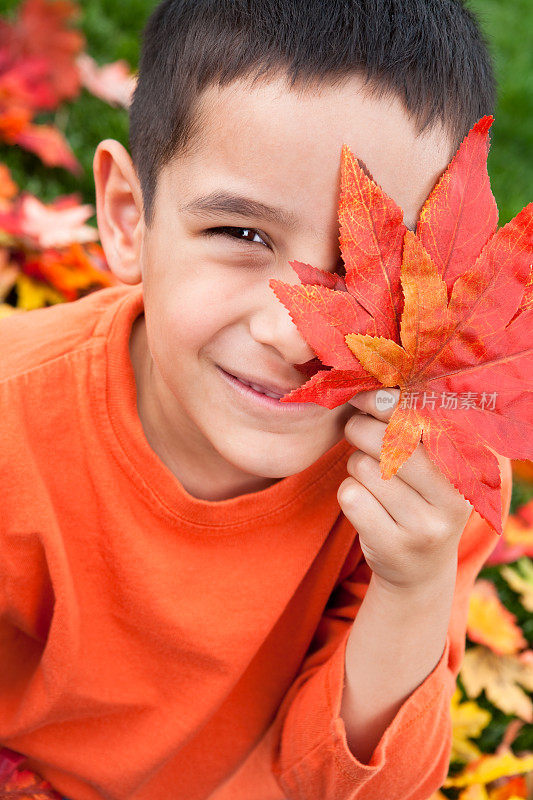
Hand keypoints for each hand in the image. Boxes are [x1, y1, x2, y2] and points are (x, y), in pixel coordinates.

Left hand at [338, 388, 472, 590]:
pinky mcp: (394, 545)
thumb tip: (373, 388)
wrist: (420, 569)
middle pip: (388, 441)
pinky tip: (364, 502)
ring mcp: (425, 526)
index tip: (366, 396)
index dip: (387, 402)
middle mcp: (452, 498)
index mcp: (466, 468)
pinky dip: (348, 492)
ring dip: (356, 466)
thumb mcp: (431, 466)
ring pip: (364, 467)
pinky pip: (350, 495)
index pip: (422, 420)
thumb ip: (412, 429)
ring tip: (372, 478)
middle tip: (357, 431)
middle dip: (361, 428)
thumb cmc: (419, 499)